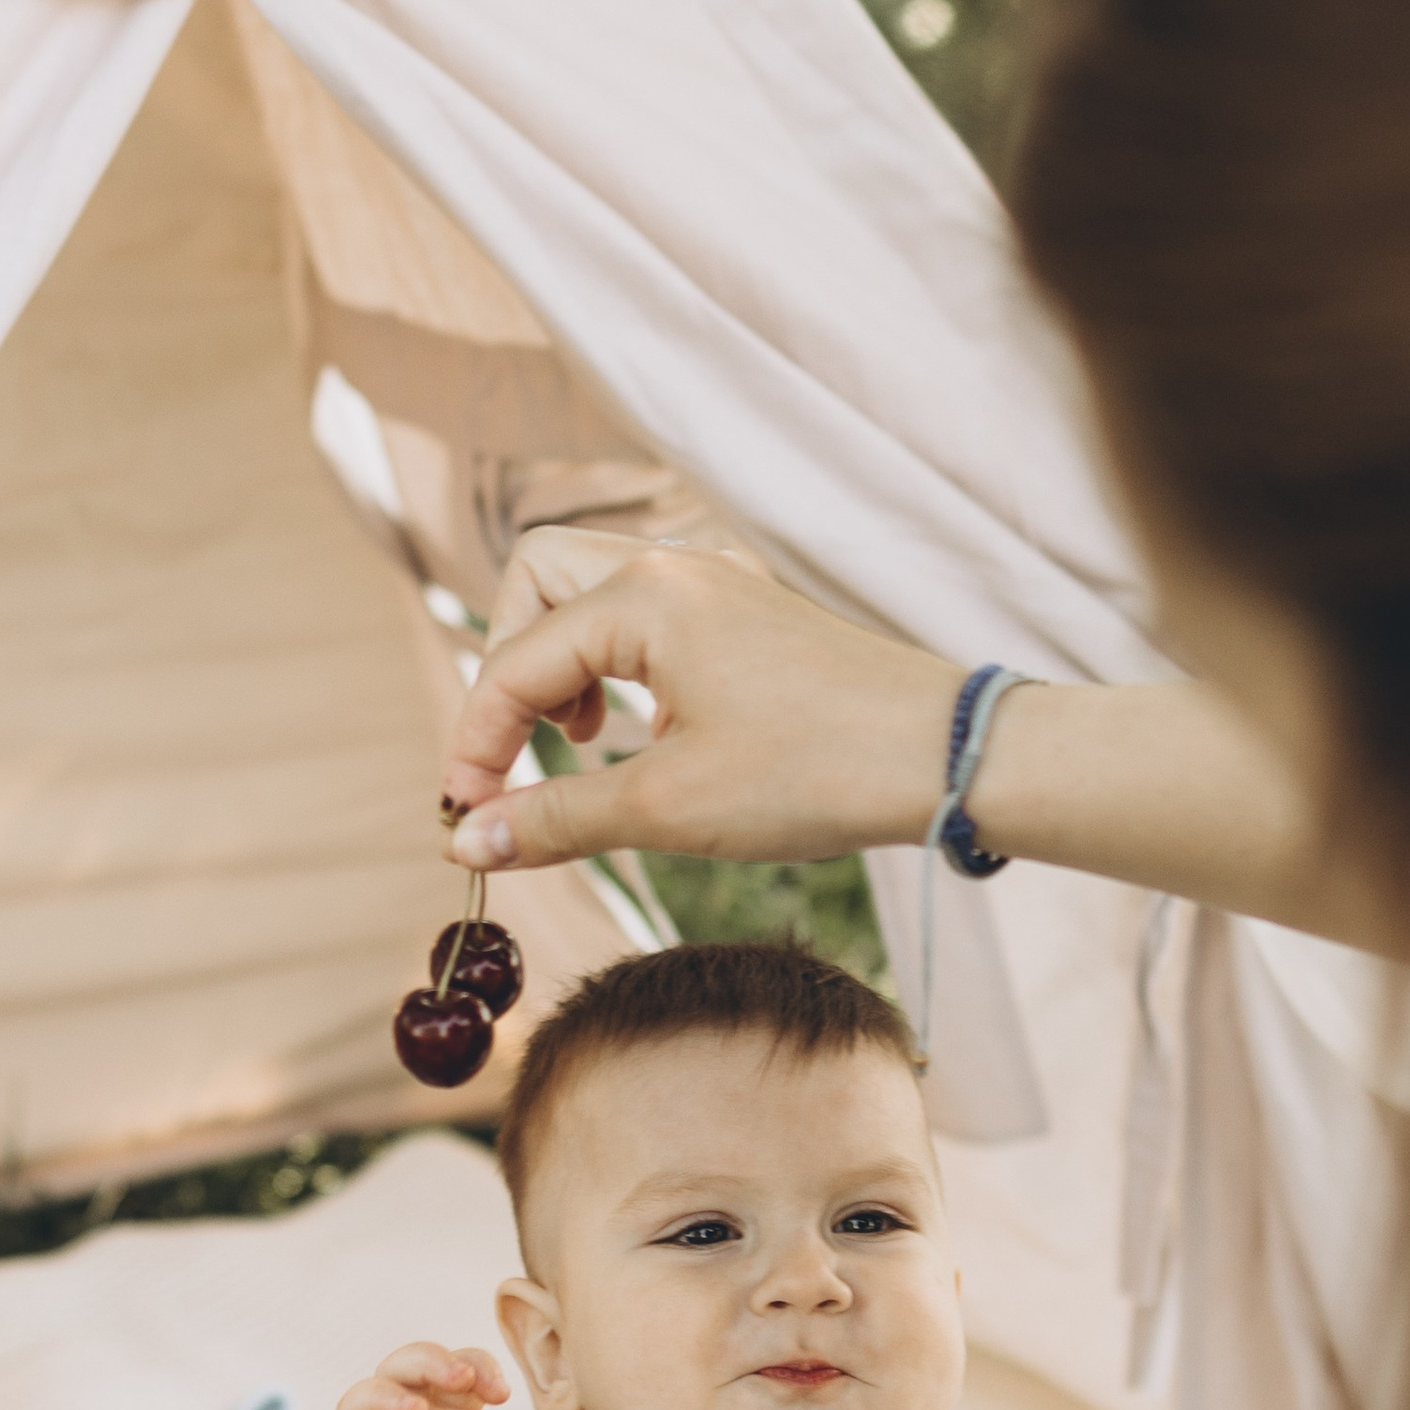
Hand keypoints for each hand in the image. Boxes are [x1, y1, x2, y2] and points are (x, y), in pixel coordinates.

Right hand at [439, 533, 958, 872]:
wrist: (945, 756)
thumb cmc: (816, 773)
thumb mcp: (668, 809)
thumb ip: (554, 819)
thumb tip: (467, 843)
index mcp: (643, 596)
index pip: (511, 658)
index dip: (475, 743)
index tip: (464, 817)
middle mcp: (673, 566)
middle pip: (536, 578)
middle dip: (510, 667)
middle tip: (528, 751)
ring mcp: (715, 581)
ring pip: (590, 588)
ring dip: (562, 660)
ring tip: (587, 741)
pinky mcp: (746, 610)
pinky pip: (645, 611)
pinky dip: (617, 661)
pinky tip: (644, 729)